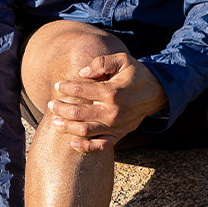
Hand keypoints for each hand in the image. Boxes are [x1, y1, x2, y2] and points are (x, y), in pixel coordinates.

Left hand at [48, 52, 167, 151]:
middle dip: (61, 108)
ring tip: (55, 121)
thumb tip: (82, 72)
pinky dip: (86, 146)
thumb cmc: (136, 74)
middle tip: (51, 104)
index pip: (82, 90)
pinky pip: (100, 145)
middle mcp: (113, 111)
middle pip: (79, 112)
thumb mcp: (122, 59)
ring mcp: (116, 125)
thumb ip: (101, 63)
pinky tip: (72, 142)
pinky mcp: (119, 134)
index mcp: (112, 91)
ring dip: (67, 127)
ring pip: (85, 130)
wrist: (156, 92)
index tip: (58, 86)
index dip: (66, 87)